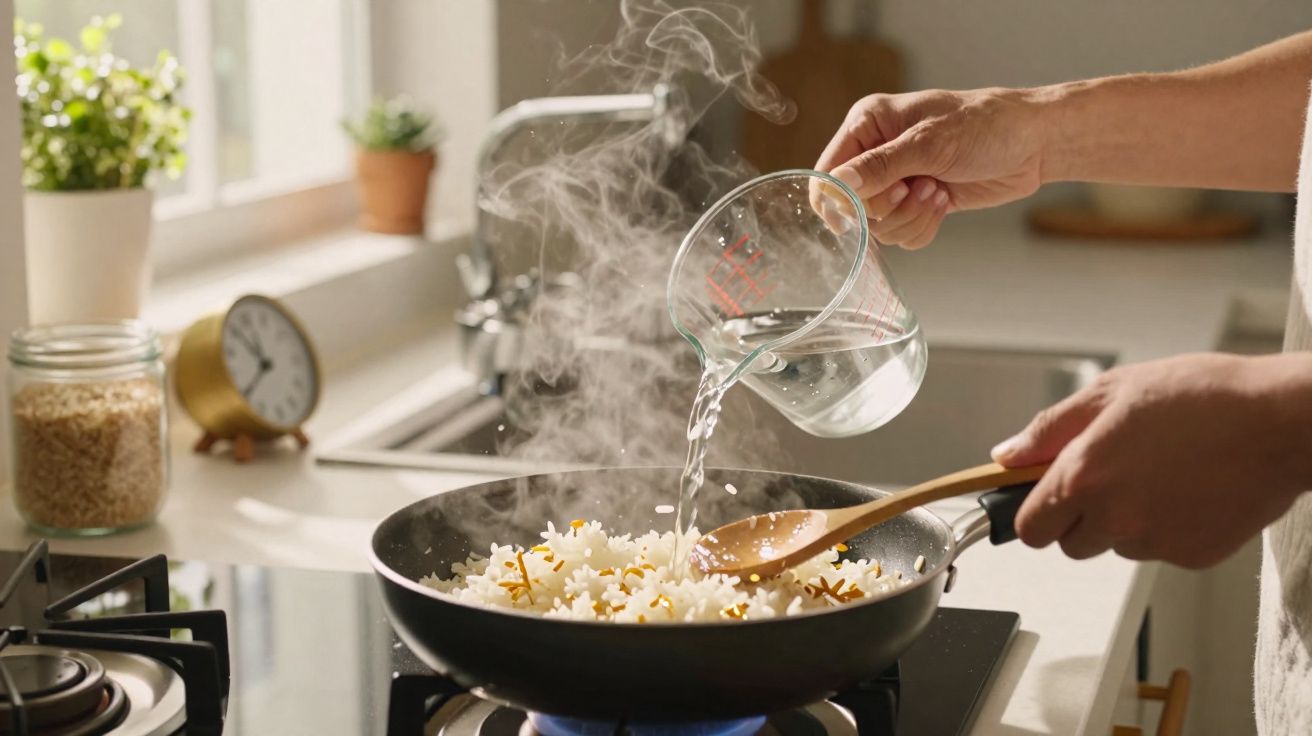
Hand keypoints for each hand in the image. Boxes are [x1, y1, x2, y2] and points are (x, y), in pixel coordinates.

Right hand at [812, 87, 1049, 248]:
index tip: (859, 213)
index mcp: (867, 125)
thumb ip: (880, 166)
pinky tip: (943, 201)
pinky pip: (902, 235)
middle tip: (914, 188)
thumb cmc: (984, 125)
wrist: (1032, 144)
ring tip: (937, 192)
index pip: (828, 172)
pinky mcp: (916, 204)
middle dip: (888, 208)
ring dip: (910, 218)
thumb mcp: (928, 143)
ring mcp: (896, 181)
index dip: (838, 199)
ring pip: (879, 227)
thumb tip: (839, 186)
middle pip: (853, 207)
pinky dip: (922, 227)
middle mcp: (876, 153)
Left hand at [991, 353, 1311, 568]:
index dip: (1035, 511)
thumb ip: (1050, 429)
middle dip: (1080, 517)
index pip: (1029, 528)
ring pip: (1117, 546)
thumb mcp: (1112, 391)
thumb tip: (1008, 455)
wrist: (1281, 422)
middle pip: (1070, 544)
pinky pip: (1161, 550)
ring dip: (1125, 521)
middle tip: (1112, 475)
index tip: (1046, 496)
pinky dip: (1167, 527)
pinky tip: (1190, 489)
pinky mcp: (1192, 556)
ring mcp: (1155, 543)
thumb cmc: (1202, 396)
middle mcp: (1114, 518)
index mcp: (1083, 477)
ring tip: (1161, 472)